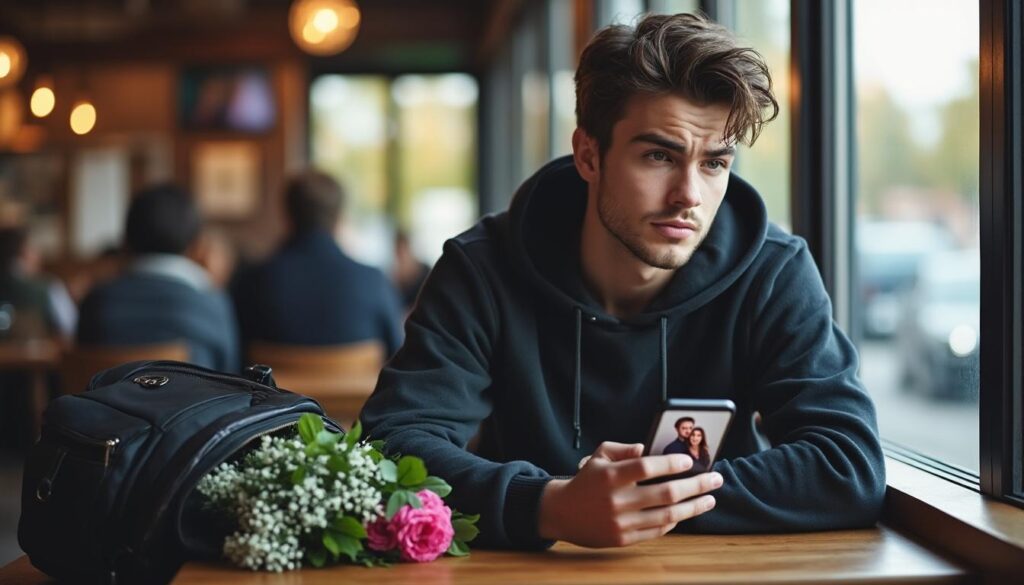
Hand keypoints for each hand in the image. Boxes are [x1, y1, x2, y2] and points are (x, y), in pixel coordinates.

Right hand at [537, 441, 721, 547]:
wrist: (562, 512)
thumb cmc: (586, 480)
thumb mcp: (599, 456)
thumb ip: (624, 449)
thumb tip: (646, 448)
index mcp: (610, 476)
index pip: (646, 467)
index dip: (670, 463)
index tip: (690, 461)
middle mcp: (617, 500)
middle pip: (665, 493)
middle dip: (696, 485)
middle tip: (715, 479)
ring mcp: (621, 522)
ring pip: (667, 515)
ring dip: (693, 507)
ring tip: (710, 499)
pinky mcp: (623, 539)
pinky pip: (657, 530)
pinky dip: (674, 521)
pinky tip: (685, 513)